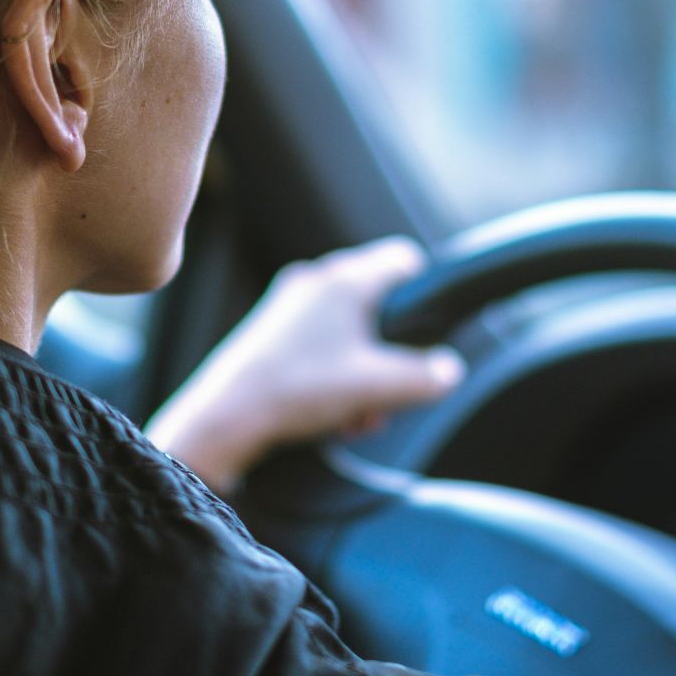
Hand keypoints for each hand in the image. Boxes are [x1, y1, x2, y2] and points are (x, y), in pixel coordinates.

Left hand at [145, 236, 466, 493]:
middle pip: (377, 305)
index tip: (429, 329)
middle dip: (390, 353)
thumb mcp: (377, 387)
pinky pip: (320, 346)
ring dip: (363, 374)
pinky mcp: (271, 333)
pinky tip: (333, 417)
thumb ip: (424, 377)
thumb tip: (448, 370)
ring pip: (349, 331)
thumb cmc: (299, 389)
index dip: (425, 292)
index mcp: (345, 280)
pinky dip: (335, 376)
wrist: (226, 416)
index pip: (402, 259)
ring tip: (359, 415)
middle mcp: (316, 281)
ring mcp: (289, 306)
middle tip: (390, 392)